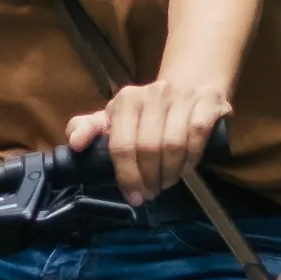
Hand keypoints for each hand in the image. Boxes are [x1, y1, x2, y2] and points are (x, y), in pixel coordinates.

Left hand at [67, 74, 232, 202]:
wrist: (191, 83)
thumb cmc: (149, 110)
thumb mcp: (117, 117)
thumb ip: (91, 128)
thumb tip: (74, 144)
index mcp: (125, 100)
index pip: (121, 145)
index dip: (127, 176)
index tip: (133, 196)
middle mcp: (152, 94)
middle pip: (148, 149)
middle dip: (149, 178)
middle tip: (151, 192)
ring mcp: (181, 96)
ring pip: (173, 145)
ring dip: (170, 172)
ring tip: (167, 181)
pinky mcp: (207, 102)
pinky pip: (197, 136)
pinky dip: (191, 158)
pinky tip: (186, 167)